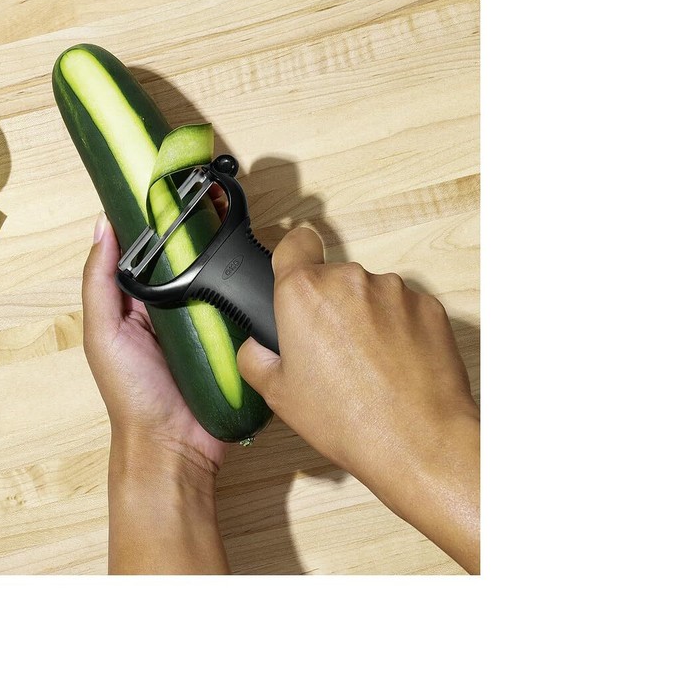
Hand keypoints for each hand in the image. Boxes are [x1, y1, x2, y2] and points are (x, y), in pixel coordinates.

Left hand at [82, 209, 229, 572]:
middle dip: (201, 234)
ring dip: (226, 260)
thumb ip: (100, 283)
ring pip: (217, 278)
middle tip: (217, 197)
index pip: (148, 251)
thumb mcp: (103, 334)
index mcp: (137, 303)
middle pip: (188, 260)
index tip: (169, 184)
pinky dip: (247, 291)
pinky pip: (241, 306)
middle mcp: (171, 308)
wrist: (175, 447)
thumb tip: (102, 227)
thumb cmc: (132, 396)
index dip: (156, 221)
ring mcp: (205, 323)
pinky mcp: (233, 339)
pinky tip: (257, 269)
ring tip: (241, 224)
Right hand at [237, 227, 479, 572]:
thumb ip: (255, 356)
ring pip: (369, 294)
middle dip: (329, 306)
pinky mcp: (428, 306)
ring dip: (365, 318)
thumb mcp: (277, 395)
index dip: (293, 257)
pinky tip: (395, 367)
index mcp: (304, 293)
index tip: (295, 273)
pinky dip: (398, 329)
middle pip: (332, 278)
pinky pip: (403, 308)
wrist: (417, 441)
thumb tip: (257, 345)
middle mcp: (349, 279)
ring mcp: (394, 290)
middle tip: (330, 352)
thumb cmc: (347, 420)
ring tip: (368, 366)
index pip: (295, 242)